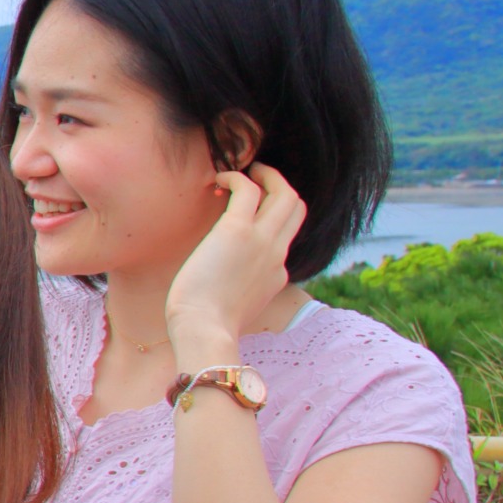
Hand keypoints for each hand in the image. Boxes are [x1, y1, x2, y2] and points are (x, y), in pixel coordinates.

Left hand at [165, 165, 304, 363]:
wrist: (205, 331)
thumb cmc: (207, 326)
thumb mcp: (236, 309)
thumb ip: (240, 293)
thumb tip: (223, 288)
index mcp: (277, 273)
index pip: (287, 236)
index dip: (271, 218)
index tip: (248, 213)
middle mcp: (277, 254)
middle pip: (297, 208)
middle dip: (280, 186)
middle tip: (257, 177)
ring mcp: (262, 241)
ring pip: (284, 193)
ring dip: (266, 175)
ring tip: (243, 171)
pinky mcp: (237, 231)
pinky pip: (247, 190)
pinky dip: (236, 178)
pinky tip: (218, 181)